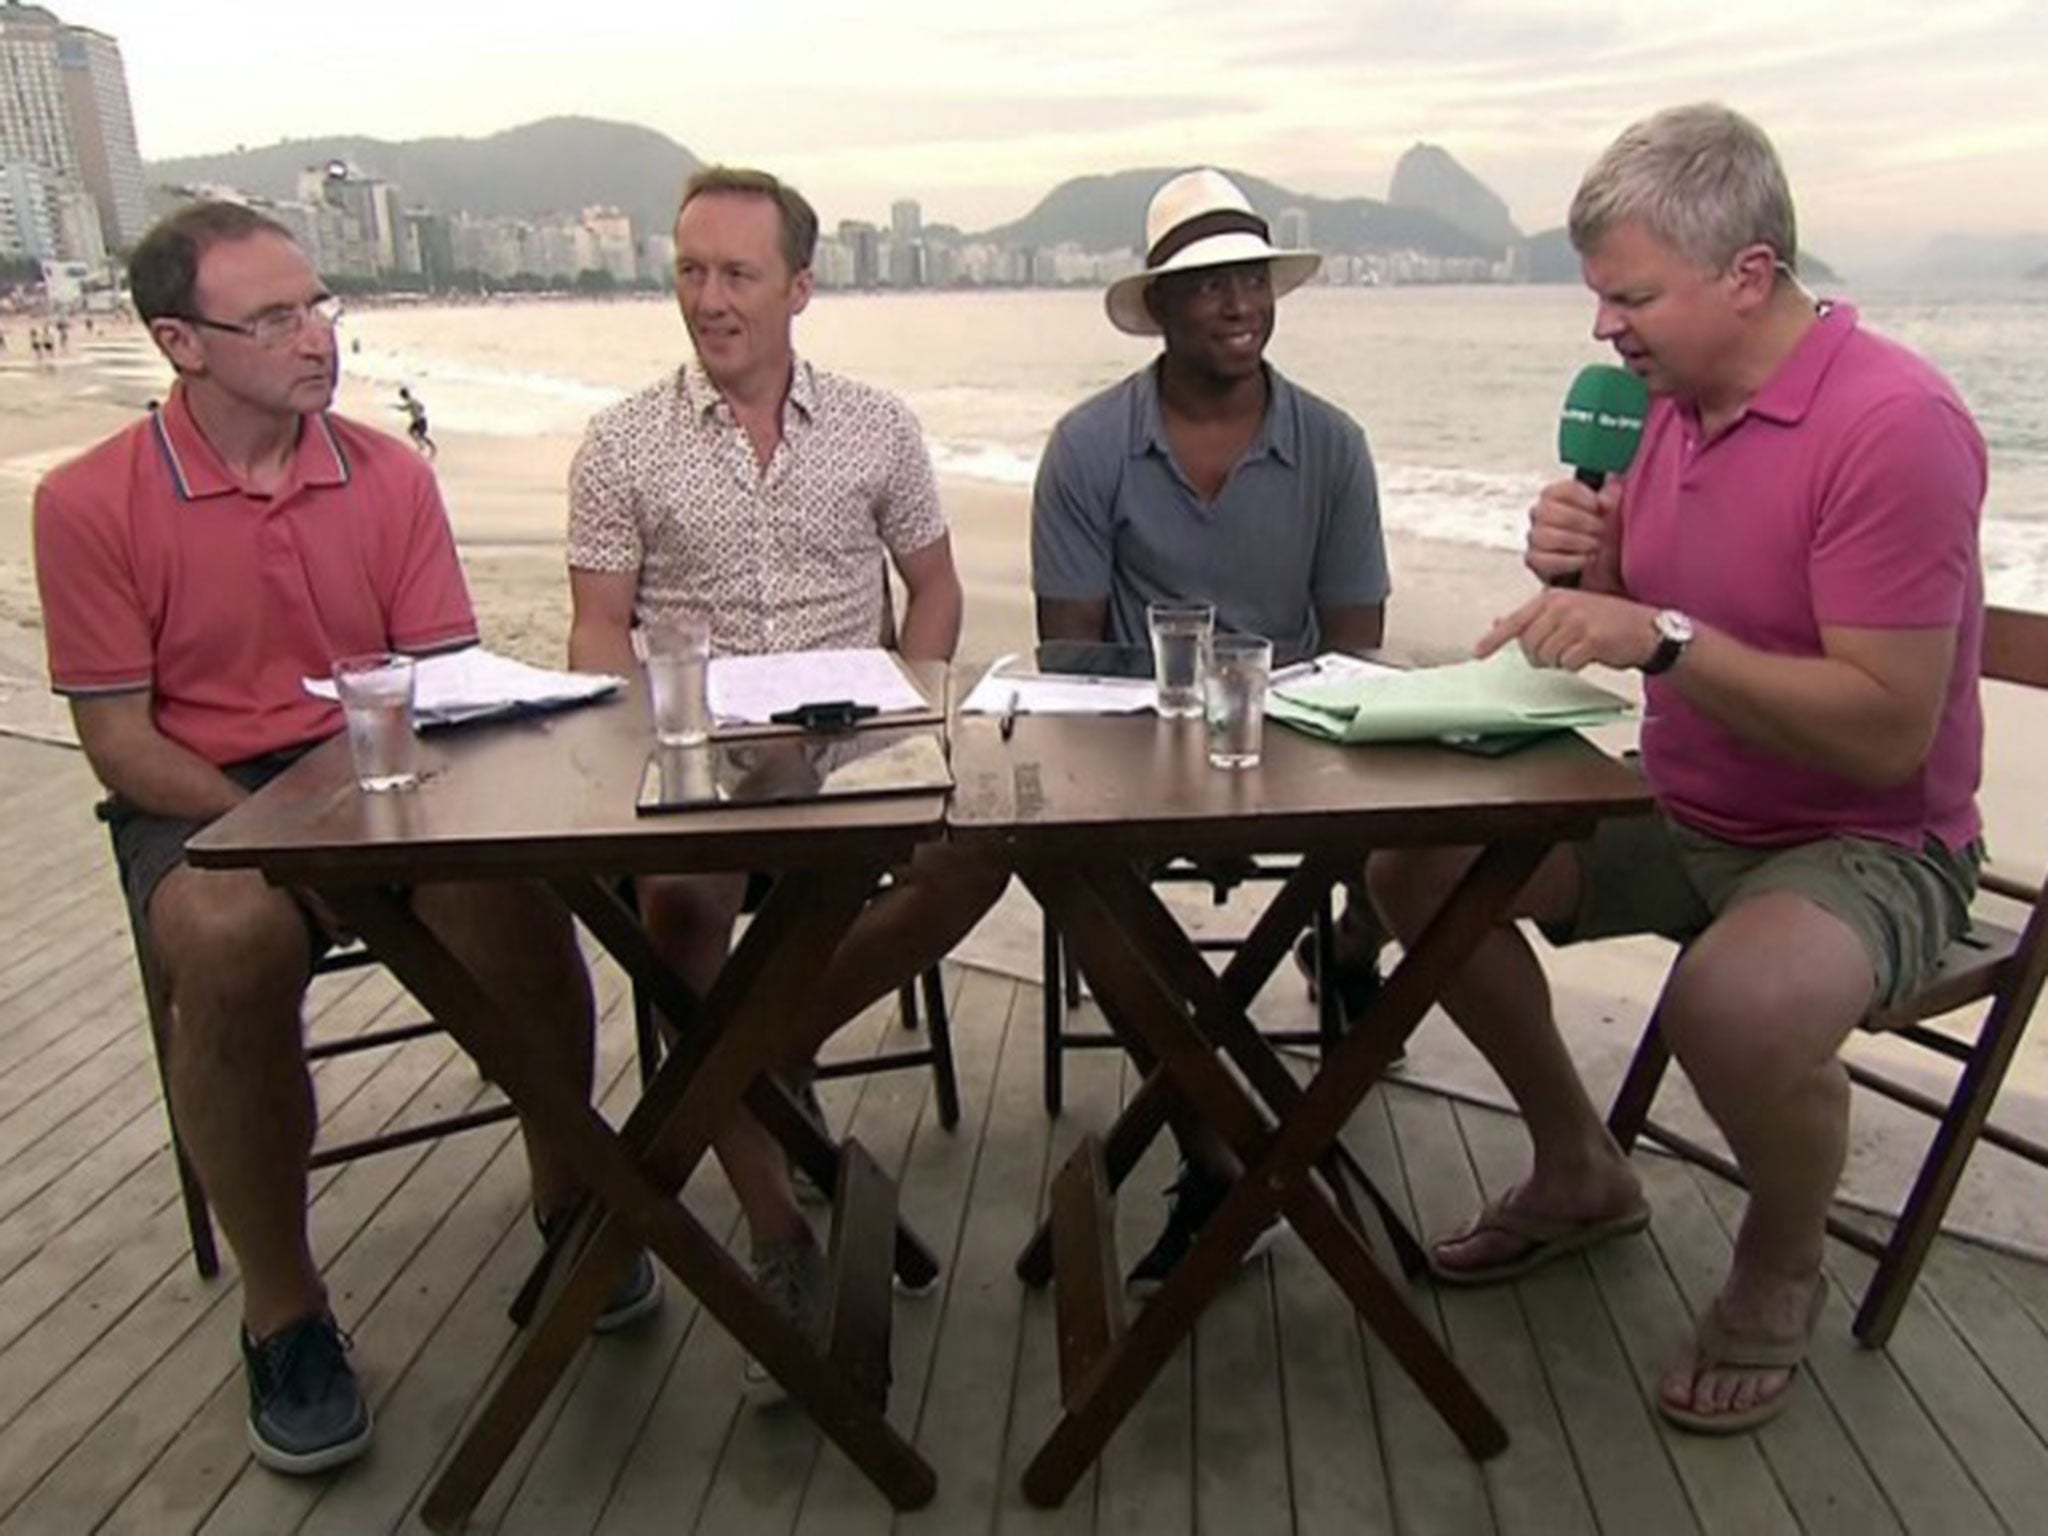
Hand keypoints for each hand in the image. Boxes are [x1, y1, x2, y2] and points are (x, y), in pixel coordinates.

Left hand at [1478, 589, 1660, 671]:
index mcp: (1551, 598)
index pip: (1515, 621)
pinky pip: (1567, 664)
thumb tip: (1498, 622)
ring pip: (1547, 657)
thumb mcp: (1567, 613)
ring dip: (1560, 662)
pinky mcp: (1591, 638)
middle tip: (1563, 651)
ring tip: (1578, 649)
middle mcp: (1561, 605)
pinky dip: (1576, 665)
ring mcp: (1576, 620)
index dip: (1494, 639)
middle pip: (1529, 646)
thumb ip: (1534, 619)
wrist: (1647, 629)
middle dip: (1542, 657)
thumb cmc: (1605, 623)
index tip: (1478, 652)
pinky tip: (1590, 654)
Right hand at [1525, 477, 1619, 585]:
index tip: (1599, 507)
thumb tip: (1607, 494)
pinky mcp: (1535, 560)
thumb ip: (1611, 498)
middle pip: (1547, 510)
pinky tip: (1586, 559)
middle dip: (1579, 521)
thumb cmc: (1605, 537)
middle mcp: (1540, 514)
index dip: (1581, 497)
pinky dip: (1569, 560)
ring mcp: (1535, 538)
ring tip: (1595, 545)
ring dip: (1575, 541)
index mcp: (1556, 496)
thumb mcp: (1613, 513)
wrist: (1604, 571)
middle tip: (1601, 529)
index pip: (1558, 490)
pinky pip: (1544, 559)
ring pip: (1544, 535)